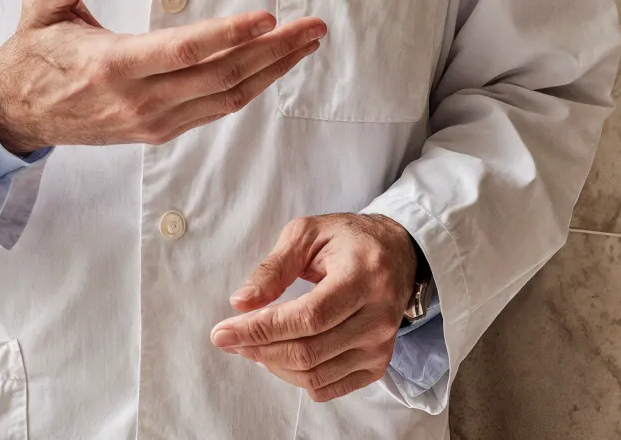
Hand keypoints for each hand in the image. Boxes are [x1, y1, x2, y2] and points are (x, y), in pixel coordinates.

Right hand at [0, 0, 325, 154]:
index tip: (267, 18)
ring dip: (272, 72)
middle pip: (221, 77)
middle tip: (313, 27)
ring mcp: (152, 121)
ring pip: (226, 98)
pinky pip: (214, 110)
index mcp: (112, 65)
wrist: (16, 113)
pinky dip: (250, 89)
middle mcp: (139, 100)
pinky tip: (271, 68)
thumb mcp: (39, 8)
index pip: (183, 51)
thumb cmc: (34, 53)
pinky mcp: (157, 131)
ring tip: (306, 45)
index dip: (229, 35)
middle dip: (274, 52)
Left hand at [210, 213, 417, 402]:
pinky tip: (278, 356)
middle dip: (259, 347)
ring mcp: (381, 345)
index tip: (223, 332)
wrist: (396, 254)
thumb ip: (273, 268)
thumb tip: (241, 302)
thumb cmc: (347, 239)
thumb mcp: (307, 234)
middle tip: (229, 337)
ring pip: (315, 374)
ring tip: (251, 343)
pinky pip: (328, 387)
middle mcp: (378, 316)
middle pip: (309, 351)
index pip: (307, 317)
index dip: (262, 329)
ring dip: (273, 364)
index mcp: (362, 275)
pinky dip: (296, 377)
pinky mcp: (378, 364)